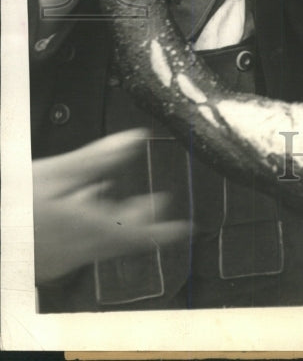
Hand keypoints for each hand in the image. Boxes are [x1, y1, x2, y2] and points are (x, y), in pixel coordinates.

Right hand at [33, 129, 189, 283]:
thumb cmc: (12, 205)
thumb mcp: (58, 172)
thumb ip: (99, 158)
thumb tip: (135, 139)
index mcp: (89, 231)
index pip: (140, 235)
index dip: (165, 231)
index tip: (185, 228)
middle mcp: (77, 253)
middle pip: (118, 238)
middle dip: (137, 220)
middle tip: (155, 206)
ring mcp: (58, 262)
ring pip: (95, 241)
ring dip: (107, 220)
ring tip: (109, 198)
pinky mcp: (41, 264)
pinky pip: (72, 245)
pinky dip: (81, 227)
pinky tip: (74, 208)